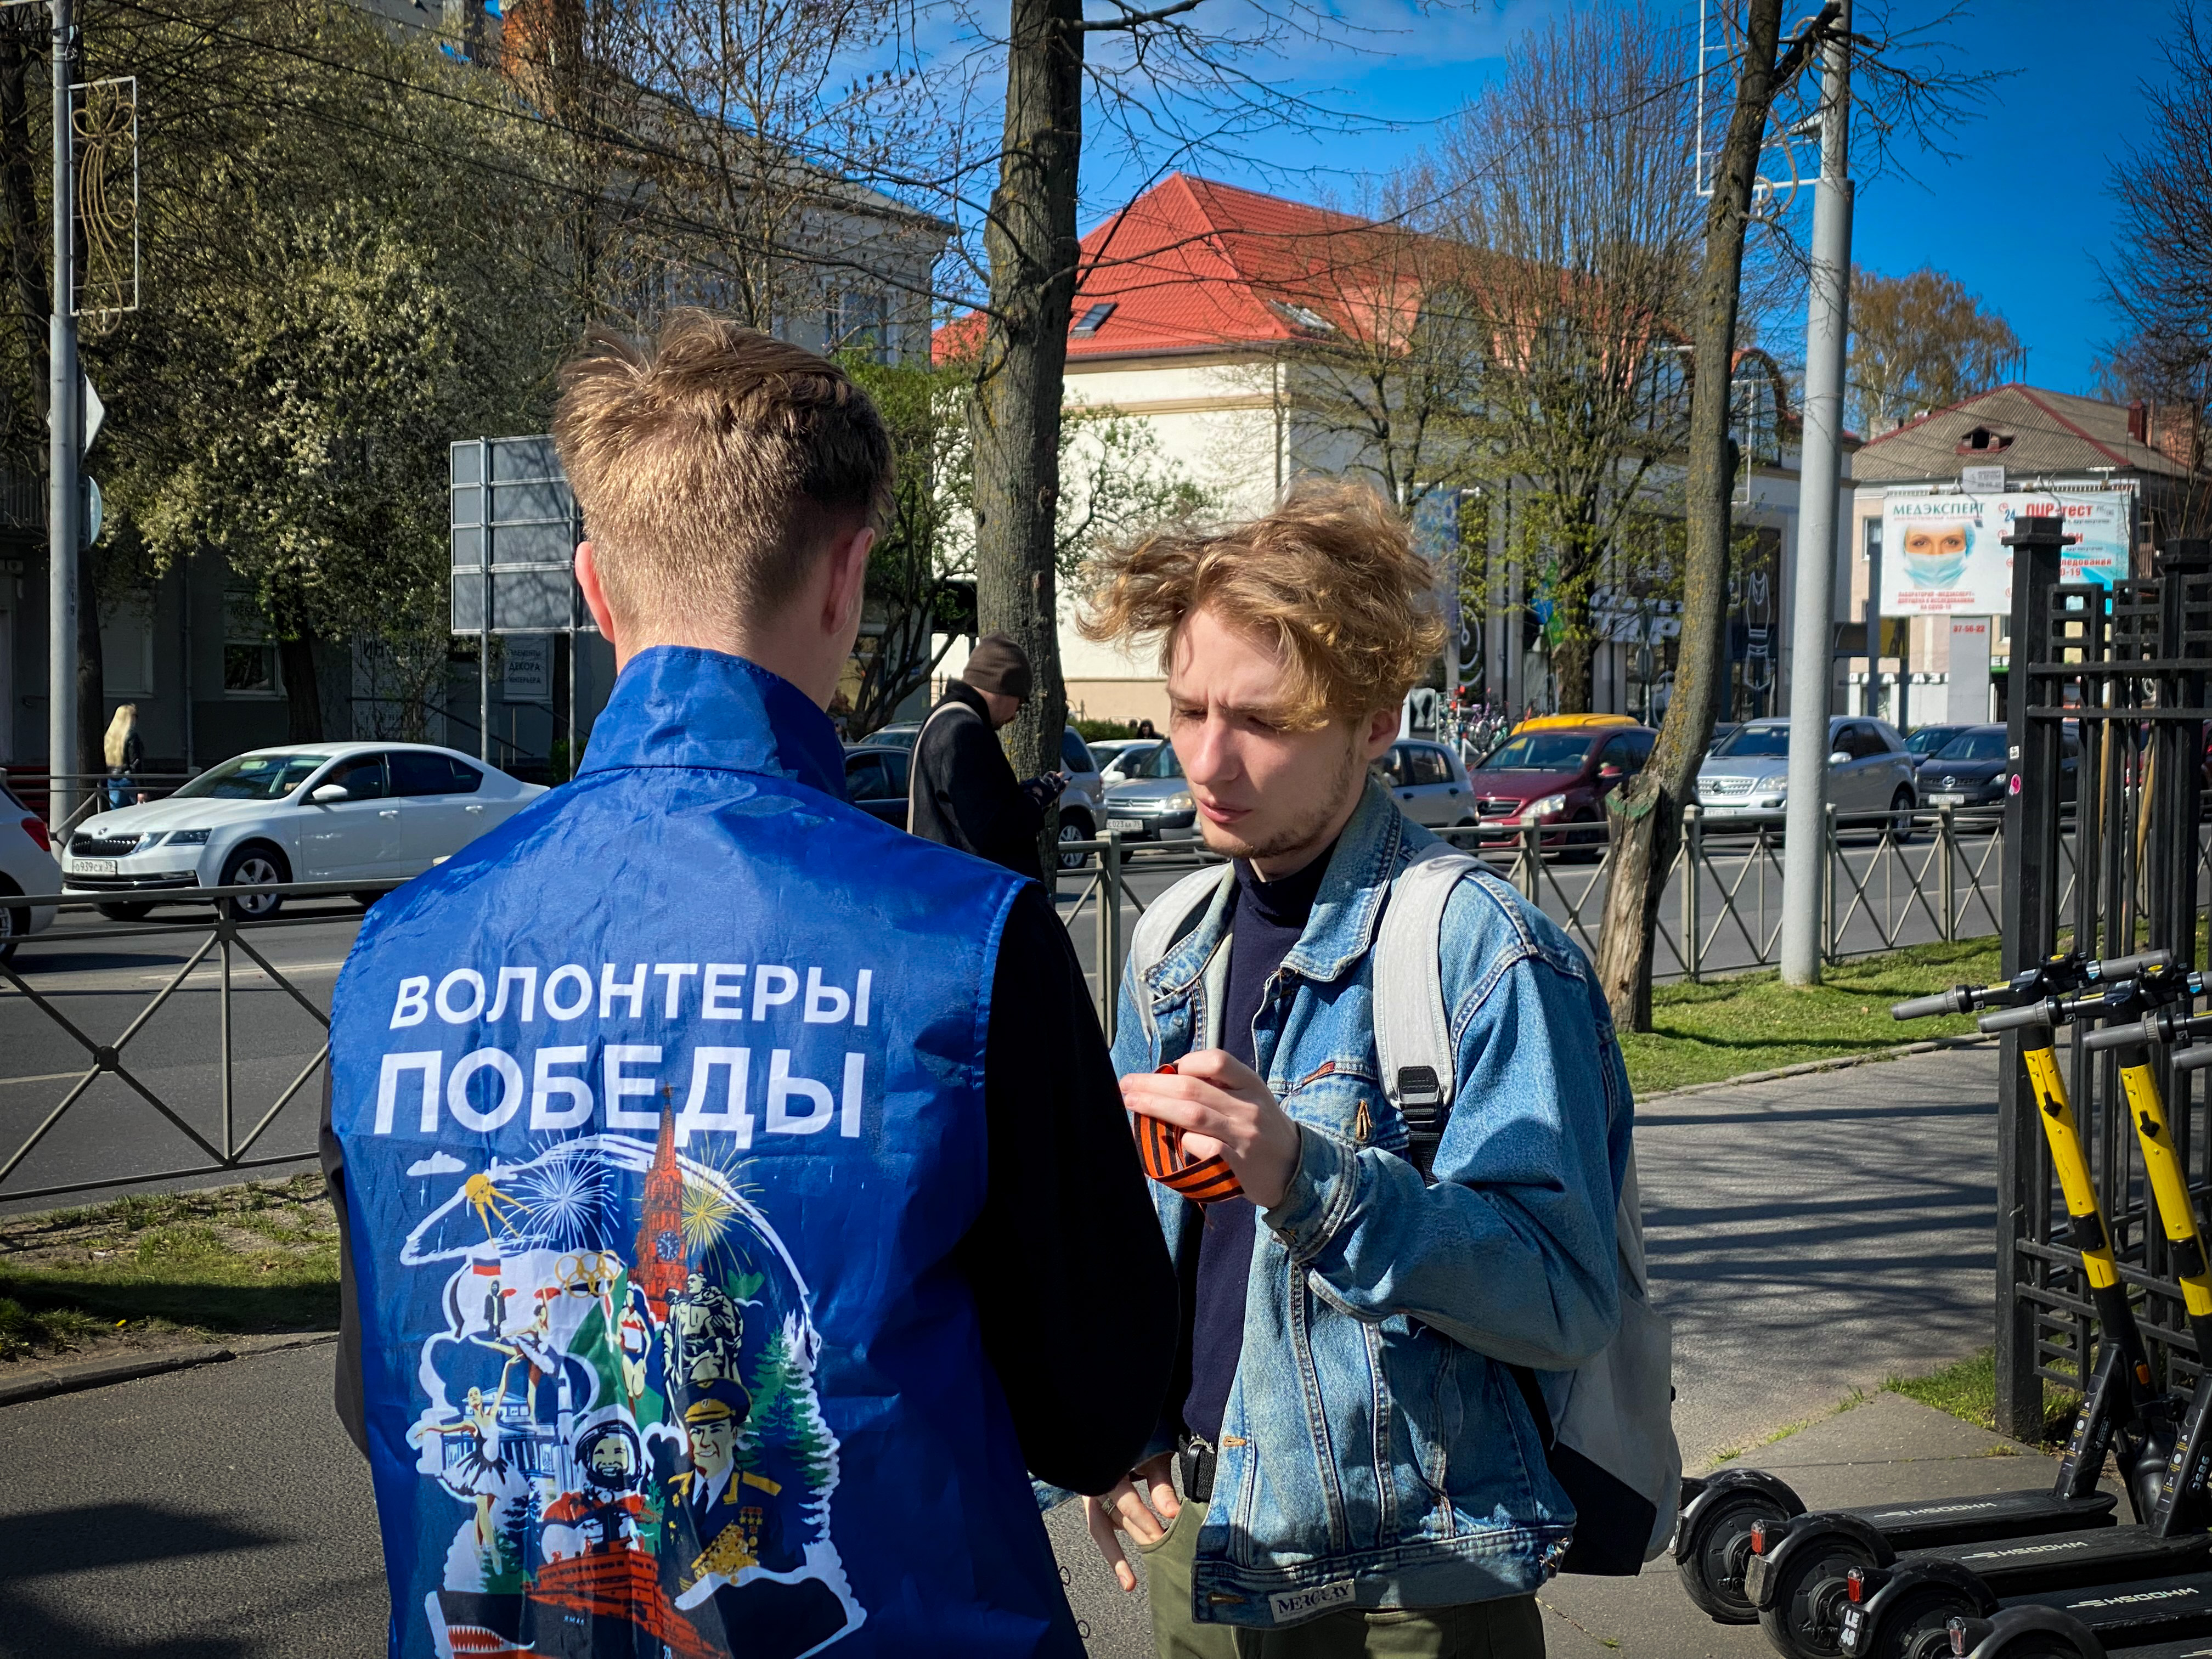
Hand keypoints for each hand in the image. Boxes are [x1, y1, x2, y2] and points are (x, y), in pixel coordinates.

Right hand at [1084, 1452, 1178, 1591]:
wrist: (1110, 1433)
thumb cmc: (1138, 1442)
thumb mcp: (1152, 1458)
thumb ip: (1161, 1486)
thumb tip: (1173, 1514)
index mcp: (1108, 1469)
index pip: (1125, 1500)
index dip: (1143, 1518)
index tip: (1161, 1535)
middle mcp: (1096, 1485)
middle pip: (1117, 1517)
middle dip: (1141, 1536)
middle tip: (1163, 1555)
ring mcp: (1094, 1498)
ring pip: (1107, 1529)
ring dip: (1117, 1557)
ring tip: (1129, 1584)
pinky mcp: (1098, 1507)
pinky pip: (1105, 1529)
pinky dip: (1115, 1551)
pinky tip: (1127, 1574)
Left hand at [1121, 1050, 1302, 1210]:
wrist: (1296, 1169)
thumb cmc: (1262, 1128)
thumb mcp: (1251, 1097)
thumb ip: (1220, 1086)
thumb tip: (1170, 1078)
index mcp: (1251, 1084)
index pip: (1217, 1060)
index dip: (1186, 1063)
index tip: (1168, 1071)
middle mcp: (1248, 1107)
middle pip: (1192, 1088)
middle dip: (1153, 1085)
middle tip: (1127, 1085)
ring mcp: (1243, 1136)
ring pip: (1192, 1115)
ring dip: (1156, 1107)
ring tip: (1133, 1103)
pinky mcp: (1237, 1165)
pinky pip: (1203, 1148)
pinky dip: (1184, 1143)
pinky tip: (1174, 1143)